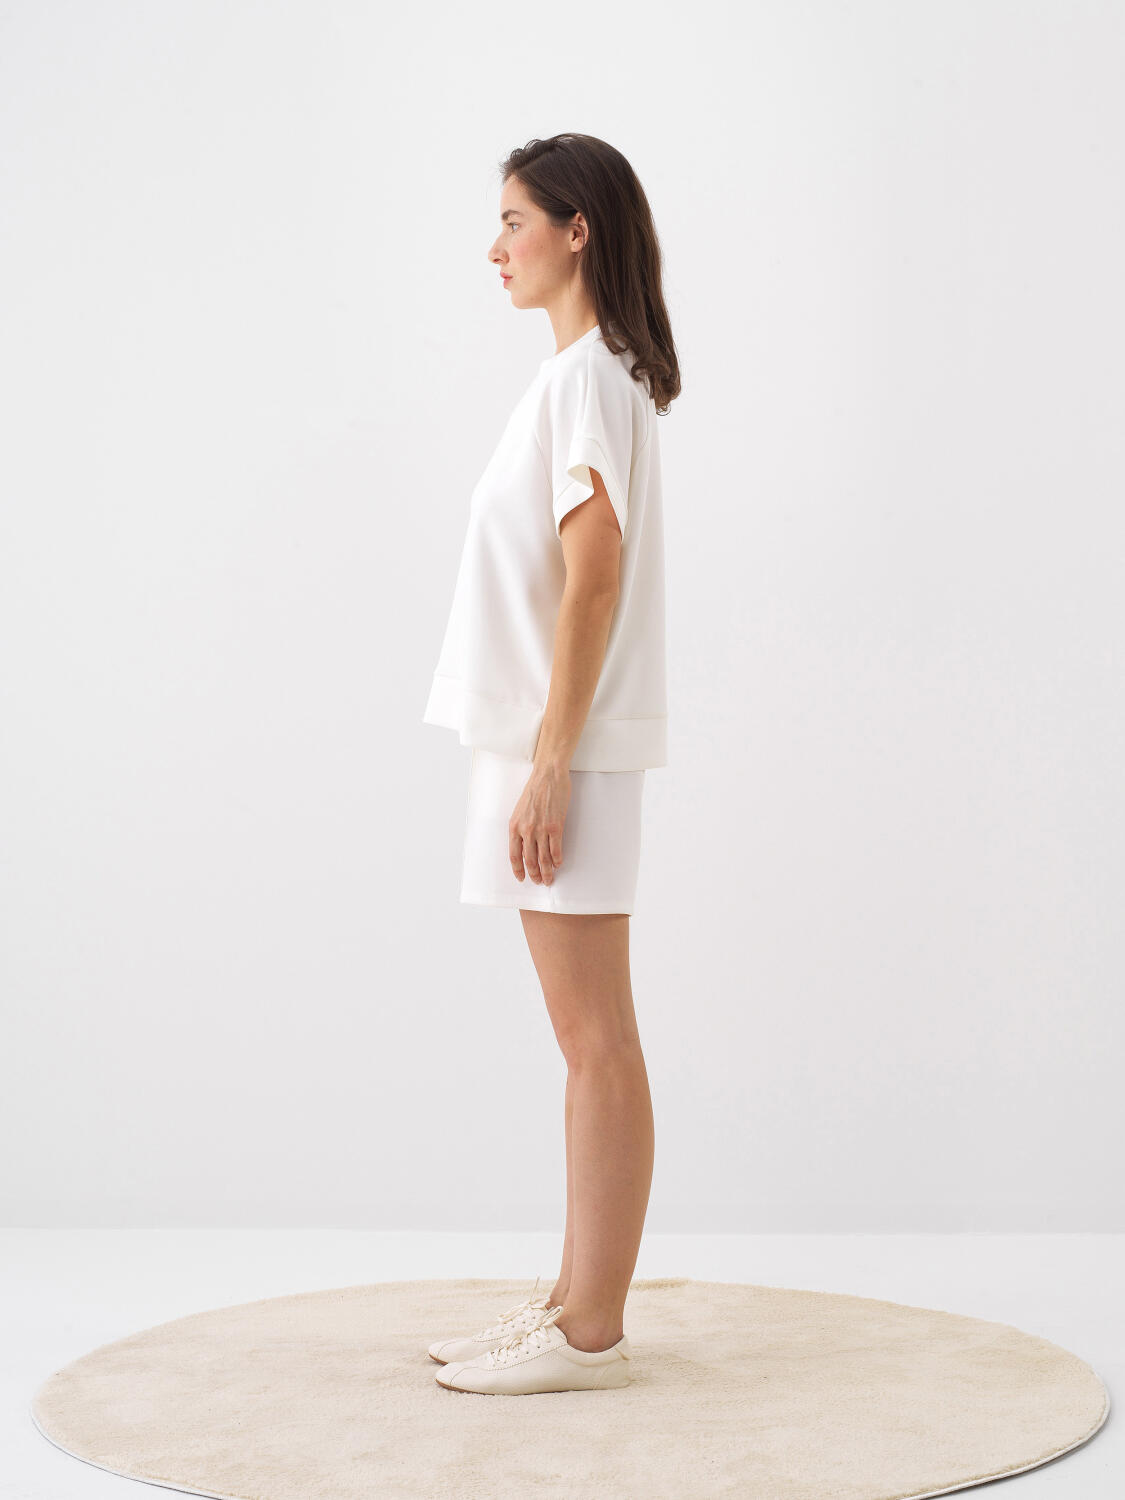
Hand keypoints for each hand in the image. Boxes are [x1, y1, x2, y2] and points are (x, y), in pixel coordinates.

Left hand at [509, 761, 569, 884]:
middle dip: (534, 874)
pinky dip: (557, 860)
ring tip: (550, 879)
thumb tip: (525, 846)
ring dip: (547, 872)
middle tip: (539, 881)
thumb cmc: (534, 790)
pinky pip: (556, 850)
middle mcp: (526, 830)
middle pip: (529, 860)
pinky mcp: (555, 826)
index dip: (518, 870)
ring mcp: (541, 829)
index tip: (521, 878)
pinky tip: (558, 864)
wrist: (547, 776)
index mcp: (514, 827)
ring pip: (543, 859)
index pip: (514, 855)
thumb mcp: (520, 811)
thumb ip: (521, 828)